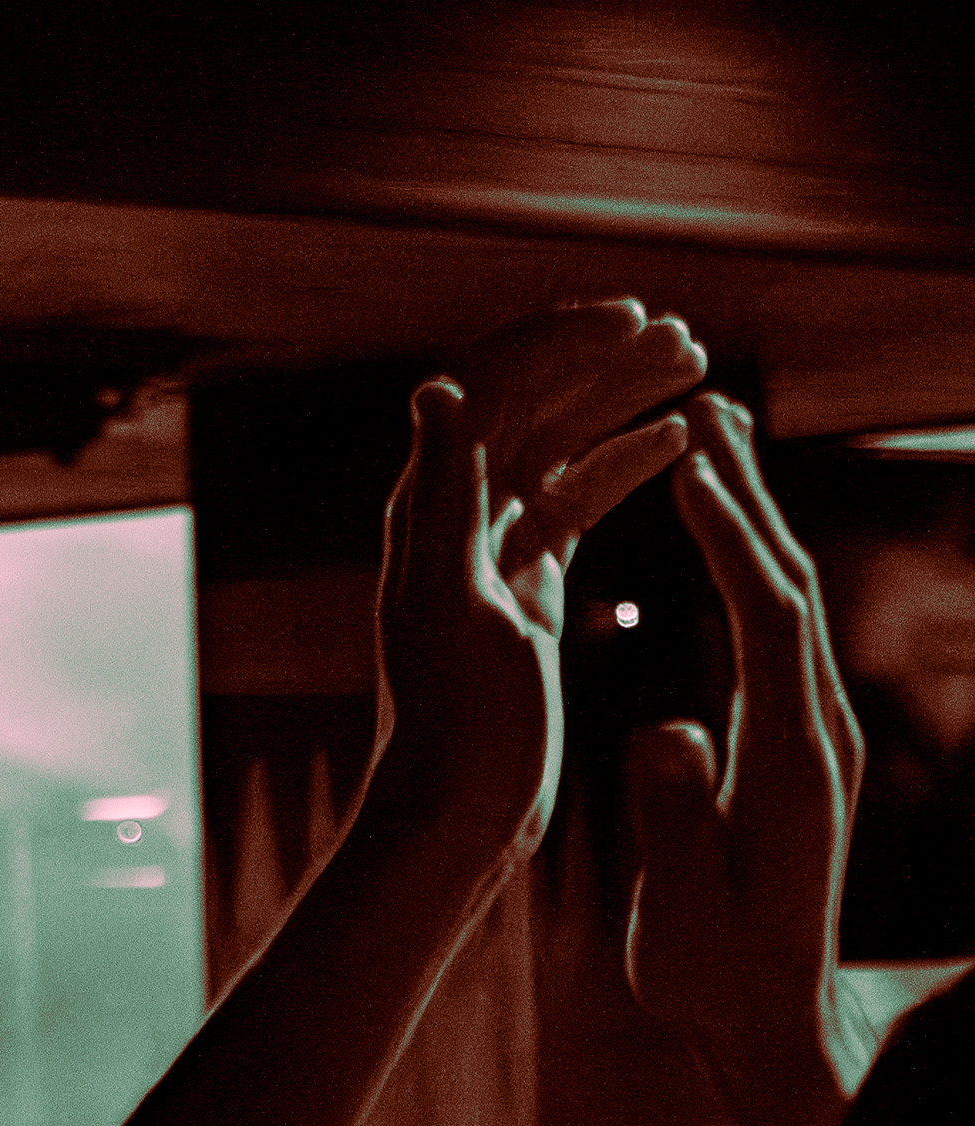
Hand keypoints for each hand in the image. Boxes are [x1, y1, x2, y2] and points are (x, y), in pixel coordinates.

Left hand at [368, 306, 699, 856]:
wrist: (457, 809)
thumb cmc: (456, 718)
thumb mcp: (452, 598)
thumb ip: (445, 493)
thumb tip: (433, 388)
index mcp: (430, 508)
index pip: (486, 388)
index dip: (555, 340)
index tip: (633, 315)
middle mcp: (451, 518)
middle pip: (526, 407)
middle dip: (598, 360)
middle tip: (685, 336)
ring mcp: (488, 551)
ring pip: (557, 447)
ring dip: (617, 399)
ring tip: (695, 366)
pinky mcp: (523, 588)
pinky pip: (572, 504)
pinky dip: (620, 463)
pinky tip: (675, 441)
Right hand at [627, 394, 870, 1125]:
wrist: (773, 1023)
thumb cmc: (713, 974)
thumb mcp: (680, 907)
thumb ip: (672, 816)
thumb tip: (666, 732)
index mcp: (786, 762)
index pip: (765, 621)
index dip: (729, 540)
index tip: (688, 465)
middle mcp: (813, 735)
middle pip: (787, 588)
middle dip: (748, 496)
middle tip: (709, 408)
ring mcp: (809, 739)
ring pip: (785, 603)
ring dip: (748, 520)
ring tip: (711, 445)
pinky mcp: (792, 751)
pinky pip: (771, 634)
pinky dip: (744, 570)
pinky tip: (719, 544)